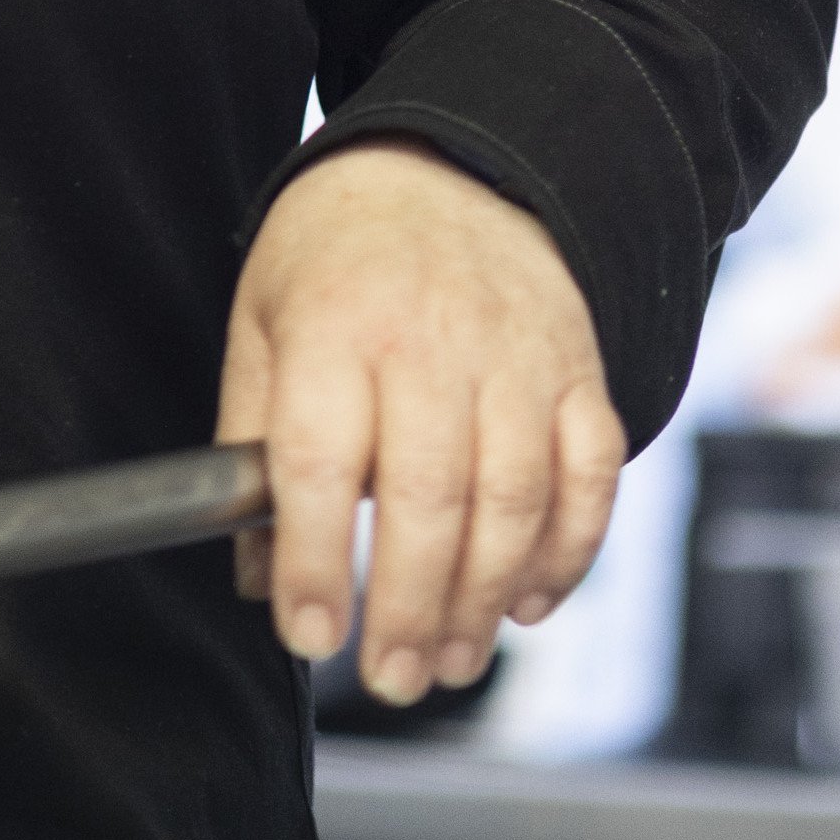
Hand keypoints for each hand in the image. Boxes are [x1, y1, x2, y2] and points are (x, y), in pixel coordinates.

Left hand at [216, 140, 621, 704]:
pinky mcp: (579, 373)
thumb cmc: (338, 253)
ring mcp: (518, 357)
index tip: (309, 634)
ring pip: (513, 501)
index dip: (312, 560)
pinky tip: (527, 603)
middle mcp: (432, 339)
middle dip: (408, 608)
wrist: (450, 164)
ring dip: (484, 601)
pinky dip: (568, 554)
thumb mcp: (262, 317)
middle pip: (427, 495)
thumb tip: (253, 572)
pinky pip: (591, 479)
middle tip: (390, 676)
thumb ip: (249, 438)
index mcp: (335, 322)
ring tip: (450, 660)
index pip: (317, 459)